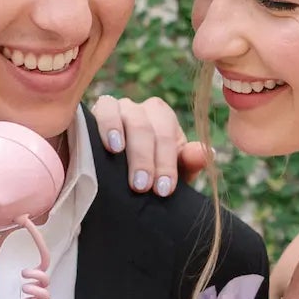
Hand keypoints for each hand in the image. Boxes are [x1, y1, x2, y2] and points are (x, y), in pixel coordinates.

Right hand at [91, 94, 210, 194]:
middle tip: (142, 187)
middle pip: (144, 126)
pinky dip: (106, 124)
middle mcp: (139, 109)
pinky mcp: (93, 113)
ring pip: (122, 115)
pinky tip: (109, 145)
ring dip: (123, 141)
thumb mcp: (170, 174)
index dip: (166, 162)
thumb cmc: (146, 175)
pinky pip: (101, 109)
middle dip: (145, 158)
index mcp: (161, 119)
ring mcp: (115, 109)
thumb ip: (188, 164)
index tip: (164, 190)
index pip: (166, 134)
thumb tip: (206, 153)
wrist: (114, 181)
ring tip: (121, 160)